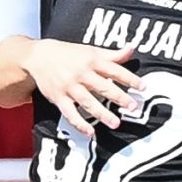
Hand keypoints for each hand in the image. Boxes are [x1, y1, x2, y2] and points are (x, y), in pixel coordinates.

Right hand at [24, 41, 141, 131]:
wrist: (38, 57)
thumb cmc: (68, 54)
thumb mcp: (90, 50)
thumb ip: (111, 54)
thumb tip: (131, 49)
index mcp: (91, 60)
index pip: (114, 70)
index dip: (130, 78)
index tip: (143, 87)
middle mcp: (81, 73)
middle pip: (103, 87)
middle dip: (119, 97)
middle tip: (134, 107)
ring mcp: (70, 87)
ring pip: (88, 102)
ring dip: (102, 114)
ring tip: (116, 123)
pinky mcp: (59, 98)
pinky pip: (70, 113)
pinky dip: (80, 124)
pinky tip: (91, 132)